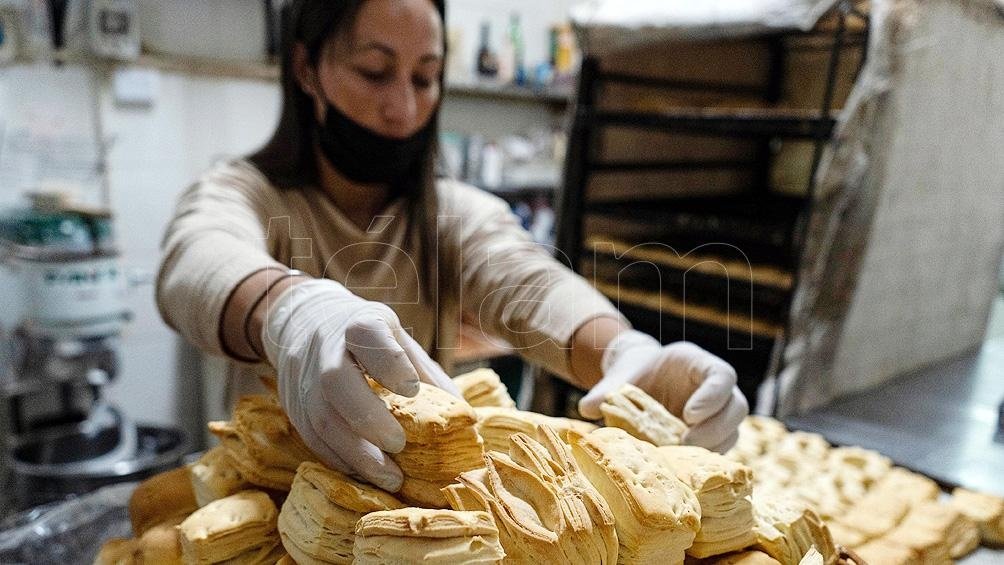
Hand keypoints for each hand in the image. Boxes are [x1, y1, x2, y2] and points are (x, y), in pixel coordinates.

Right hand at [261, 279, 459, 490]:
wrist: (305, 322)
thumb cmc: (364, 336)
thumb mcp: (395, 336)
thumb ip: (424, 370)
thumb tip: (462, 414)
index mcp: (357, 324)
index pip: (366, 334)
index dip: (388, 362)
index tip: (411, 389)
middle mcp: (324, 349)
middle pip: (336, 381)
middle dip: (368, 418)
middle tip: (400, 445)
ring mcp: (303, 379)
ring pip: (320, 418)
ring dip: (356, 453)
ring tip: (390, 477)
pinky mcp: (293, 407)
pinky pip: (312, 438)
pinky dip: (340, 460)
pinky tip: (366, 473)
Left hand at [578, 330, 746, 452]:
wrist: (639, 382)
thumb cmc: (634, 373)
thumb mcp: (620, 377)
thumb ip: (606, 390)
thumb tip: (586, 407)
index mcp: (697, 364)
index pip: (722, 376)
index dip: (712, 397)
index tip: (689, 415)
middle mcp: (715, 388)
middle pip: (737, 407)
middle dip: (715, 429)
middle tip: (685, 443)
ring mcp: (718, 413)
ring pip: (733, 431)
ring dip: (712, 447)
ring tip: (681, 457)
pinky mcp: (712, 434)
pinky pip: (721, 448)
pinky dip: (705, 458)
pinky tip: (683, 465)